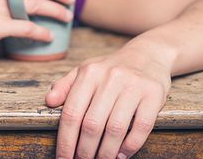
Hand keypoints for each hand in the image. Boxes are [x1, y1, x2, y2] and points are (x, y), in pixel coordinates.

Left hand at [46, 42, 173, 158]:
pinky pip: (142, 126)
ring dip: (106, 152)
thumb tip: (49, 102)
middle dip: (85, 151)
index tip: (63, 158)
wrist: (148, 54)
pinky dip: (131, 145)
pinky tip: (122, 154)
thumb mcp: (85, 70)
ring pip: (116, 129)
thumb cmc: (111, 68)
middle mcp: (111, 78)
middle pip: (92, 125)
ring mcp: (134, 85)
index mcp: (89, 73)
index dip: (66, 141)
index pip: (72, 113)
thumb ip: (65, 86)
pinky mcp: (154, 94)